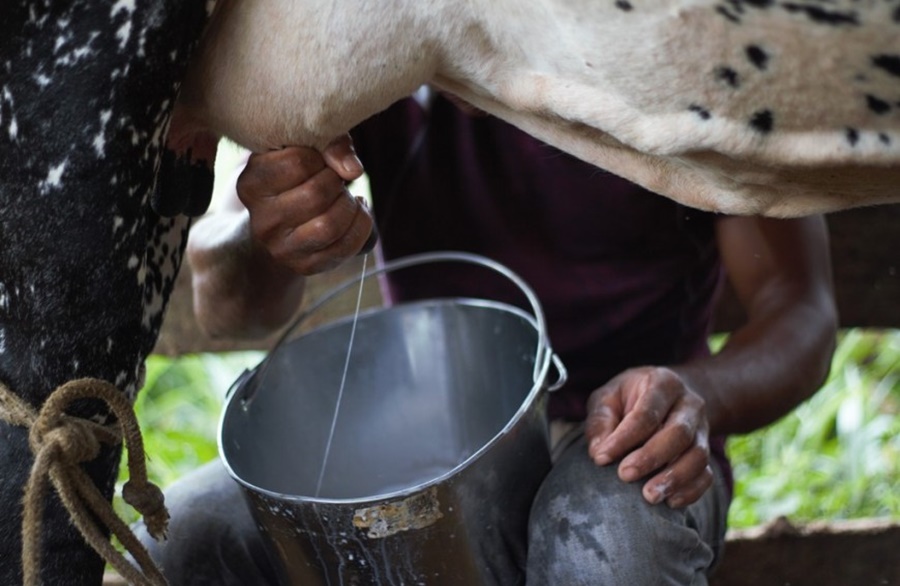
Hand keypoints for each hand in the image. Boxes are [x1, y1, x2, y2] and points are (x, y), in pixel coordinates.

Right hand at [236, 135, 375, 274]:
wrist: (277, 225)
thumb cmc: (293, 177)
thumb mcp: (302, 149)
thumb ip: (329, 143)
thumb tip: (353, 170)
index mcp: (251, 184)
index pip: (297, 161)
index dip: (319, 156)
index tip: (318, 160)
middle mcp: (262, 220)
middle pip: (316, 194)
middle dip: (337, 181)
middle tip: (336, 179)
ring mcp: (281, 248)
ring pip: (330, 225)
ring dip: (349, 206)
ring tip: (346, 197)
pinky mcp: (305, 266)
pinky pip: (345, 247)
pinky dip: (361, 225)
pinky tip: (355, 213)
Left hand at [584, 366, 712, 507]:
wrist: (667, 397)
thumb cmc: (629, 398)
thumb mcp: (608, 397)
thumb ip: (600, 421)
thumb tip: (598, 452)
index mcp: (663, 384)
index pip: (646, 413)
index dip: (624, 438)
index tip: (602, 458)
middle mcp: (689, 404)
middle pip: (678, 433)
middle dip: (651, 457)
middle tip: (625, 475)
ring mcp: (702, 429)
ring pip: (698, 455)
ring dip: (674, 478)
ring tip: (649, 496)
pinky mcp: (707, 452)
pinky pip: (706, 474)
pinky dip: (691, 490)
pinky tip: (670, 502)